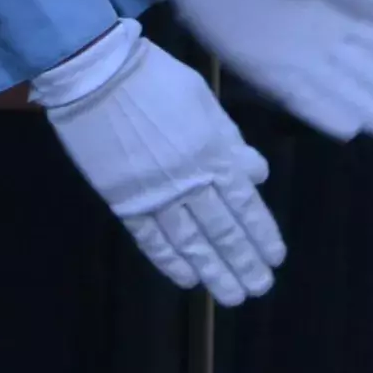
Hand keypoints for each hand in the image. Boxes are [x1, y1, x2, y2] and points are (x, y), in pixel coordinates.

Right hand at [35, 24, 287, 304]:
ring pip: (191, 242)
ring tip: (231, 295)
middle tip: (259, 288)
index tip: (275, 257)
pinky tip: (187, 279)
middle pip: (222, 229)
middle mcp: (189, 181)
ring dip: (213, 271)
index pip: (245, 203)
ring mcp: (155, 194)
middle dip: (243, 261)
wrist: (97, 76)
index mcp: (213, 153)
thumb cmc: (155, 80)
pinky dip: (169, 261)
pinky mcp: (123, 200)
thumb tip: (258, 174)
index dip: (261, 233)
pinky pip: (151, 238)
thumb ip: (230, 141)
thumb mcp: (204, 102)